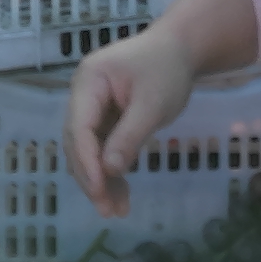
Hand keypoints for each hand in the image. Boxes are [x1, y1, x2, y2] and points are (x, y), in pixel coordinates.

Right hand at [65, 26, 198, 210]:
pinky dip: (112, 171)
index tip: (99, 190)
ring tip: (117, 211)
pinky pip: (103, 148)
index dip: (87, 161)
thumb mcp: (152, 104)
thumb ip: (130, 136)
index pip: (79, 127)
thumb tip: (110, 170)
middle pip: (79, 143)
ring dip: (101, 180)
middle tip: (107, 210)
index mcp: (88, 82)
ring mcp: (93, 107)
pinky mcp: (106, 118)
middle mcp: (83, 95)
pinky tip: (122, 195)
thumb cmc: (167, 70)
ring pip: (90, 151)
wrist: (181, 49)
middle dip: (92, 178)